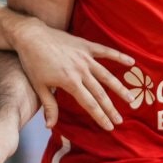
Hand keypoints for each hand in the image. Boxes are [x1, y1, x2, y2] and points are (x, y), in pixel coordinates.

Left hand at [13, 20, 135, 130]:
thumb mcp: (39, 86)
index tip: (109, 126)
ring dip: (120, 88)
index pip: (90, 104)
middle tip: (120, 120)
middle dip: (111, 109)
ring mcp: (85, 57)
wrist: (31, 36)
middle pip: (100, 93)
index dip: (100, 116)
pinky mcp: (86, 46)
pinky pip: (105, 51)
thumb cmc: (33, 62)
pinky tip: (131, 62)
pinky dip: (119, 56)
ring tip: (131, 99)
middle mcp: (81, 71)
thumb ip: (49, 106)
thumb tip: (51, 126)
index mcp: (70, 82)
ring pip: (107, 75)